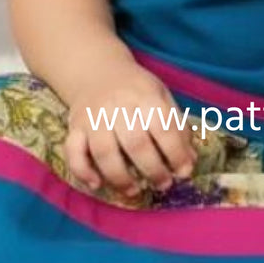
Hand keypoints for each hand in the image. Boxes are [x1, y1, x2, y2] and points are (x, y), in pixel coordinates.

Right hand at [65, 67, 197, 196]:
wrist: (98, 71)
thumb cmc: (137, 90)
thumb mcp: (162, 98)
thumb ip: (178, 128)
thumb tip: (189, 162)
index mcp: (146, 97)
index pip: (164, 128)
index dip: (176, 154)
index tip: (184, 173)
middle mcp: (118, 106)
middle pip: (136, 144)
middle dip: (153, 170)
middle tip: (163, 185)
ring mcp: (94, 117)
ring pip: (104, 152)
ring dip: (120, 178)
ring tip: (134, 191)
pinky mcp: (74, 127)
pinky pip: (73, 152)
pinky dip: (83, 171)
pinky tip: (96, 184)